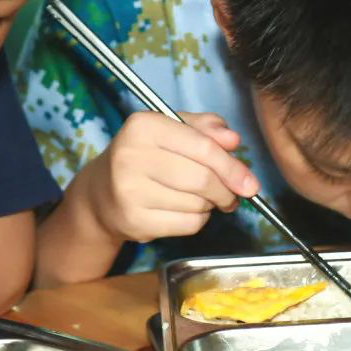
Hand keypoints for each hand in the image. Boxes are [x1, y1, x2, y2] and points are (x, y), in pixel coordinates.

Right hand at [82, 112, 258, 243]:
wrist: (101, 193)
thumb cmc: (145, 156)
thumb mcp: (172, 129)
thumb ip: (205, 129)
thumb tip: (233, 140)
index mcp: (143, 126)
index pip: (203, 148)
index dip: (232, 167)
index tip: (250, 182)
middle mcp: (131, 156)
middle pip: (202, 179)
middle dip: (226, 190)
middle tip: (232, 194)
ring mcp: (129, 191)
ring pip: (198, 204)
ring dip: (210, 204)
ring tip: (200, 197)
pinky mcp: (134, 221)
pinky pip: (188, 224)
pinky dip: (197, 220)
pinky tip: (186, 210)